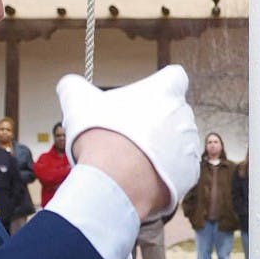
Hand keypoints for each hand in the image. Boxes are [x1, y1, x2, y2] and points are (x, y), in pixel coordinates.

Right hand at [57, 65, 200, 217]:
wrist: (118, 181)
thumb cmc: (101, 136)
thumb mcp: (77, 101)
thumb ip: (74, 86)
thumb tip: (69, 84)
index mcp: (165, 91)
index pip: (174, 77)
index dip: (160, 86)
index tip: (145, 96)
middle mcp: (184, 115)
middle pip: (172, 113)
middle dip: (154, 122)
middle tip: (128, 135)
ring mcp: (189, 145)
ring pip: (176, 142)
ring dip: (161, 148)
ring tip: (133, 160)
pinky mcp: (190, 172)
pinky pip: (179, 169)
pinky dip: (165, 173)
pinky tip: (144, 176)